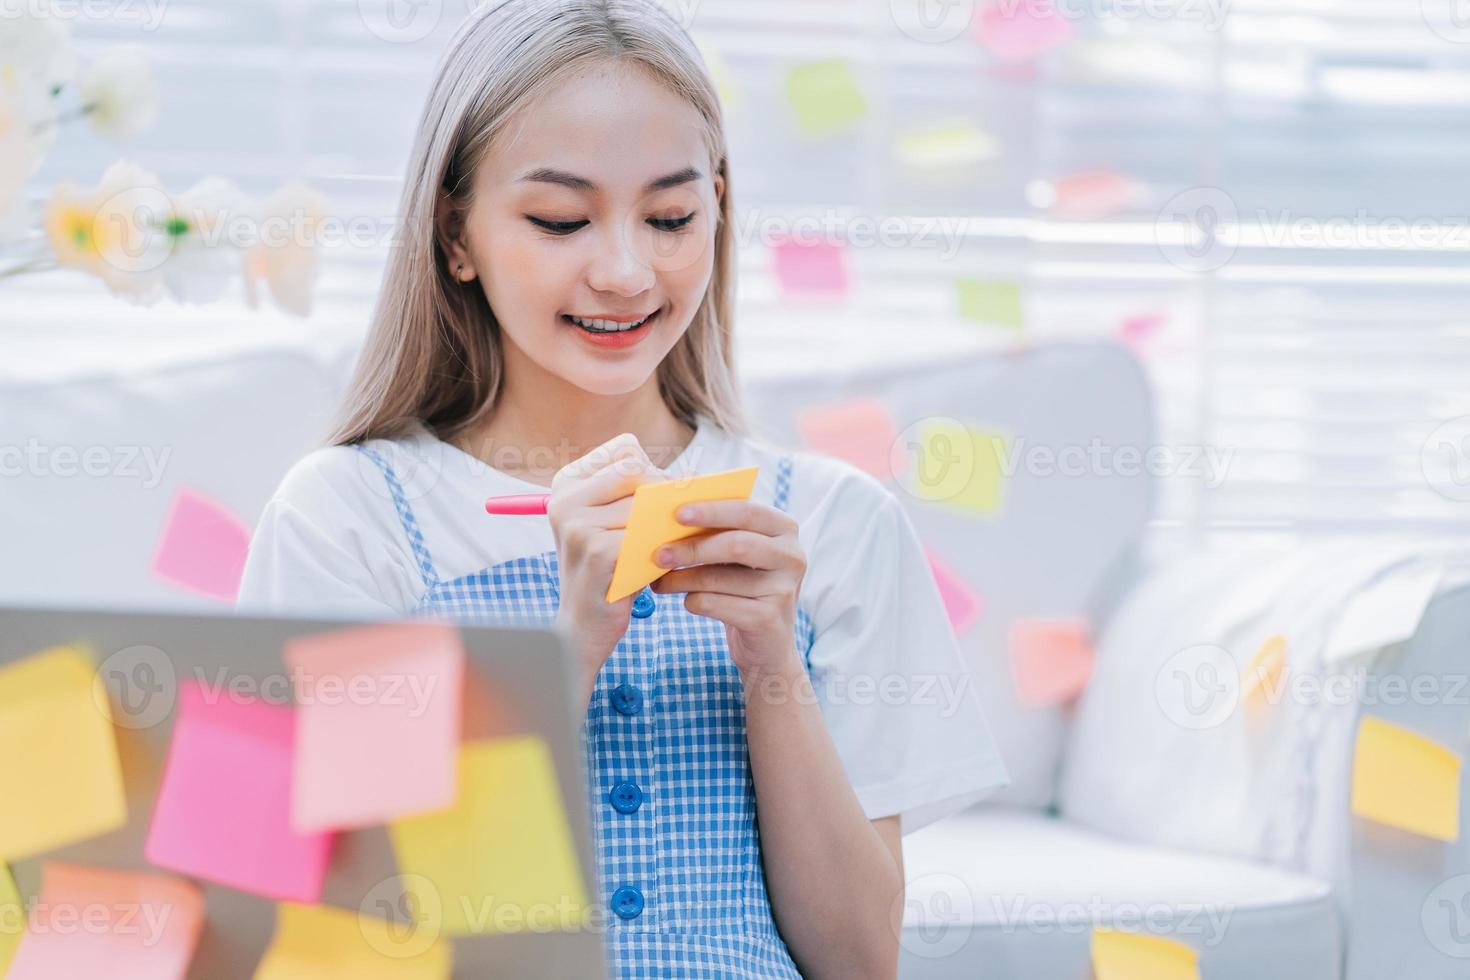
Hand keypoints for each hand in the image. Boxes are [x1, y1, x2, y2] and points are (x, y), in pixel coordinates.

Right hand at [547, 433, 667, 706]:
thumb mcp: (612, 526)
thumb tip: (691, 476)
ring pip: (647, 503)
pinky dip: (665, 545)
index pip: (625, 451)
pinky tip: (672, 560)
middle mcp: (565, 500)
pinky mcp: (598, 550)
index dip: (655, 468)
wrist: (582, 630)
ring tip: (680, 540)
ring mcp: (578, 525)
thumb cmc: (608, 572)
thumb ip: (637, 495)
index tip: (668, 493)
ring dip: (669, 520)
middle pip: (637, 471)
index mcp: (565, 485)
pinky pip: (648, 534)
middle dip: (666, 491)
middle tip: (682, 518)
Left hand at [650, 499, 806, 676]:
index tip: (677, 513)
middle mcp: (792, 557)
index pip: (748, 511)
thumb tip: (670, 515)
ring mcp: (783, 590)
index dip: (712, 511)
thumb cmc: (746, 588)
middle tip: (659, 554)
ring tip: (660, 581)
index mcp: (785, 530)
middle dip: (692, 548)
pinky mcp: (768, 619)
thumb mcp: (742, 555)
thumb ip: (720, 531)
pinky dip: (693, 601)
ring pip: (720, 578)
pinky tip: (686, 600)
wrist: (768, 644)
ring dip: (682, 579)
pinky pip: (716, 604)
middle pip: (735, 544)